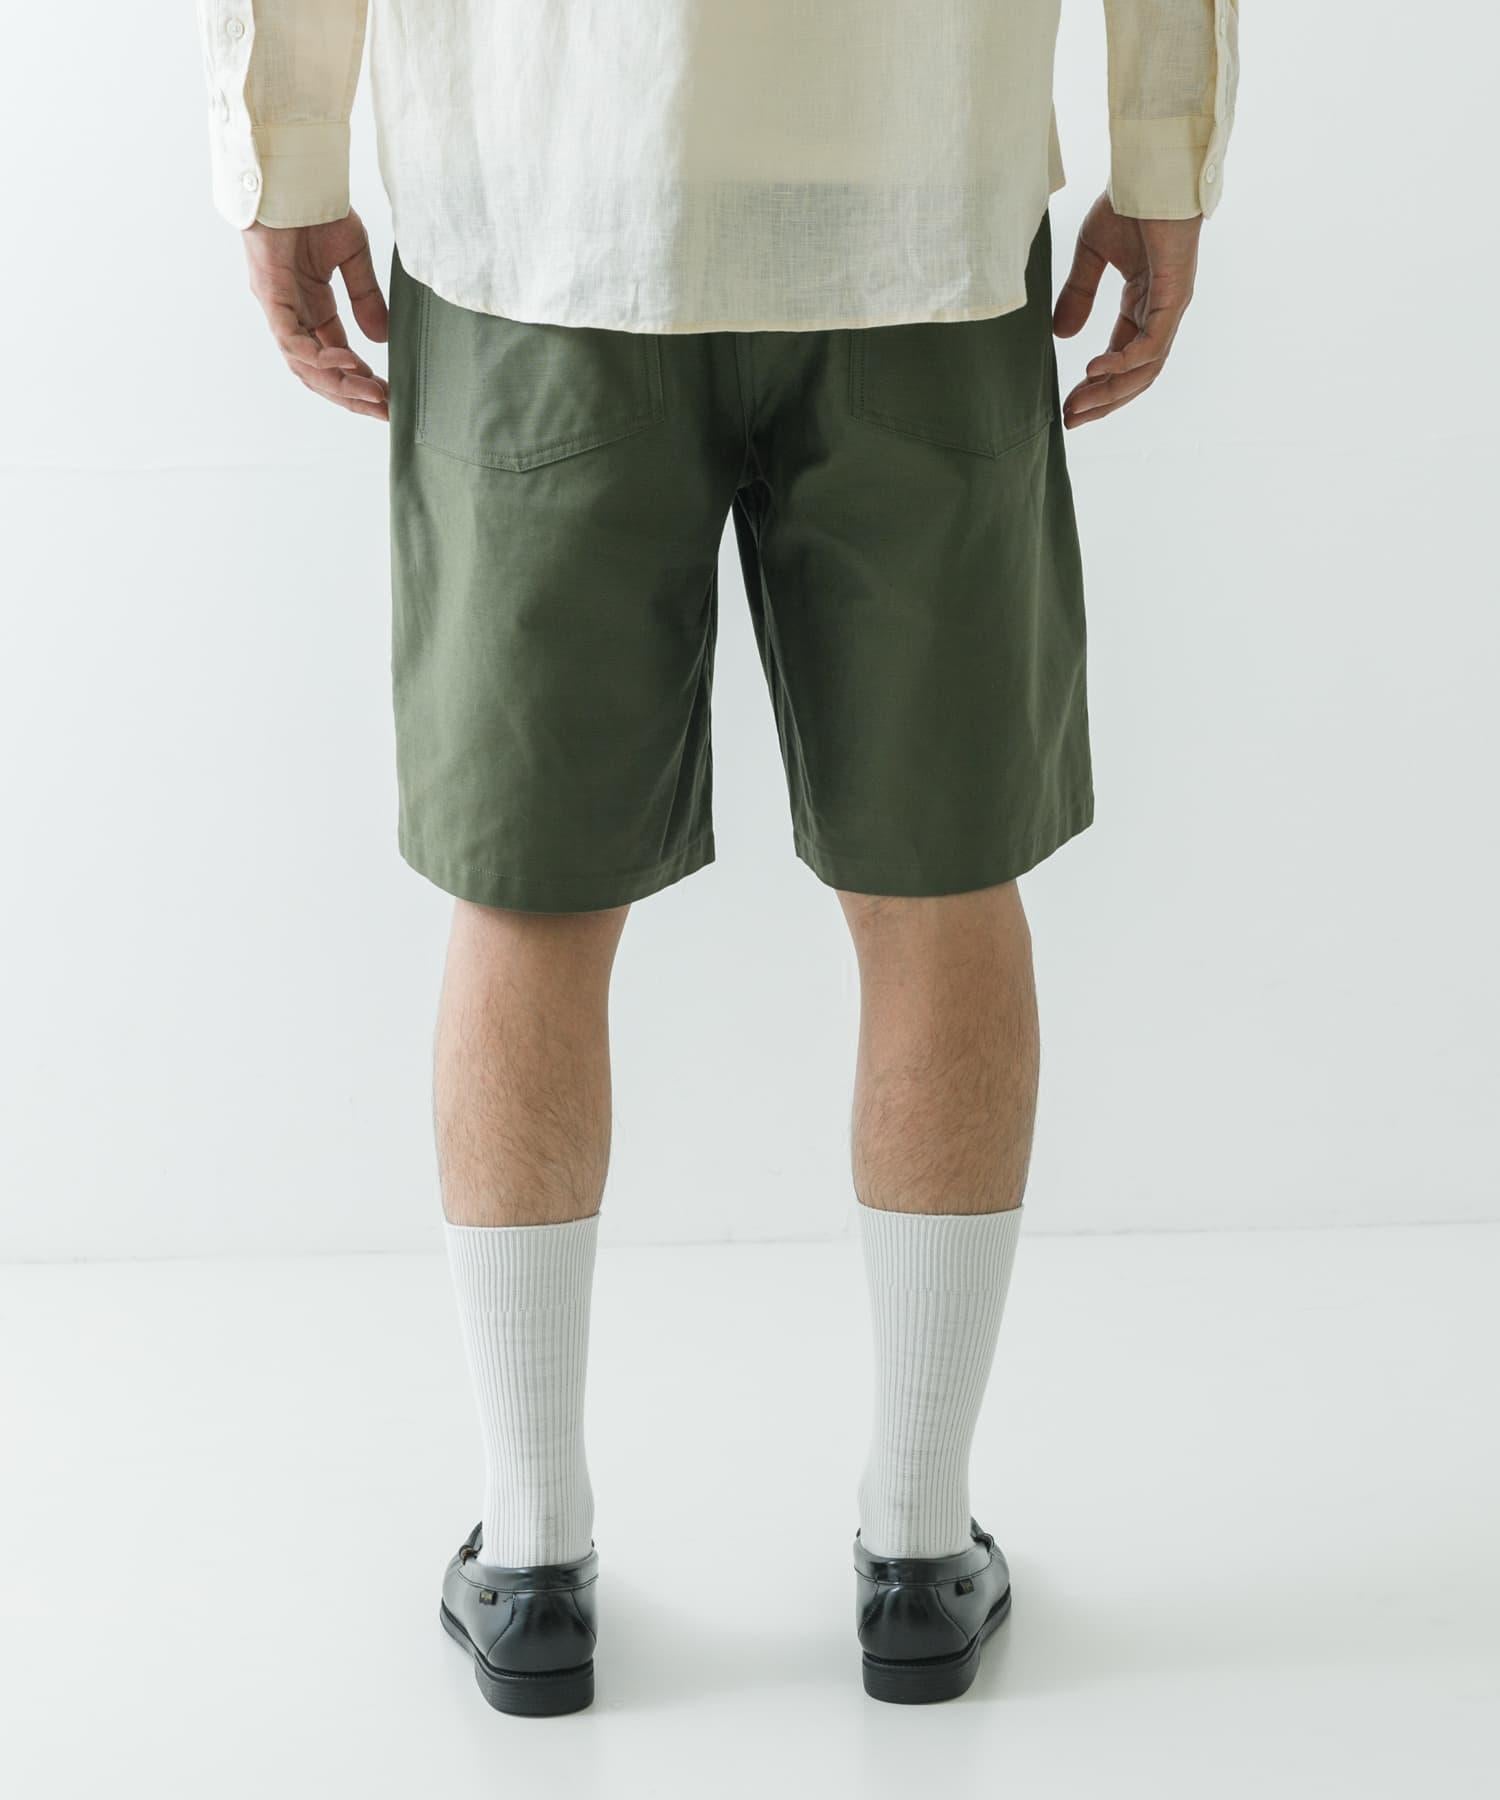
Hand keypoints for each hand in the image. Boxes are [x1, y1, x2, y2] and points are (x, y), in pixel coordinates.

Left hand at [242, 210, 389, 419]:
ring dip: (340, 385)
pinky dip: (319, 357)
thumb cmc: (317, 209)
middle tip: (384, 411)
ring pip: (306, 366)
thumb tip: (381, 339)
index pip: (336, 358)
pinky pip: (293, 340)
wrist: (293, 178)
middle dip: (353, 395)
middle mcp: (292, 315)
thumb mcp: (353, 257)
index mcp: (311, 307)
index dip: (361, 381)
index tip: (389, 398)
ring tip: (372, 395)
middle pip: (321, 373)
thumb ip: (366, 298)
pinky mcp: (271, 296)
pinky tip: (347, 363)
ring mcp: (279, 308)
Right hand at [1052, 195, 1201, 428]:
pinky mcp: (1175, 296)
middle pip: (1135, 375)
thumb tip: (1060, 336)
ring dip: (1111, 391)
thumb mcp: (1092, 254)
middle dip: (1102, 401)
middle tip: (1070, 420)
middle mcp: (1160, 311)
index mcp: (1142, 303)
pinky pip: (1151, 344)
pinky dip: (1125, 362)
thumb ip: (1078, 294)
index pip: (1121, 358)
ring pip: (1144, 368)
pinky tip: (1096, 369)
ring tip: (1079, 405)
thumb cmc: (1128, 202)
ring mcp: (1170, 306)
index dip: (1096, 386)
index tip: (1067, 406)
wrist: (1151, 169)